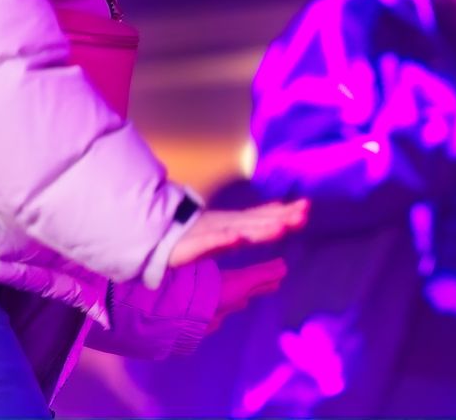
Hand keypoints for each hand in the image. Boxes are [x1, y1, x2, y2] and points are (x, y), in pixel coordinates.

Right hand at [167, 199, 308, 269]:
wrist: (149, 236)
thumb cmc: (190, 233)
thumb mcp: (226, 228)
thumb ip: (252, 221)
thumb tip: (279, 209)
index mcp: (232, 224)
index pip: (262, 218)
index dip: (283, 214)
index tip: (306, 209)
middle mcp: (223, 226)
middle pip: (256, 222)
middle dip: (280, 218)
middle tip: (304, 213)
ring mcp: (207, 234)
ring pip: (237, 232)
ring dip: (259, 230)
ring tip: (280, 229)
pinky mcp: (189, 246)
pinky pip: (207, 243)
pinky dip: (222, 239)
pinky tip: (236, 238)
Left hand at [207, 258, 288, 332]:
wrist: (191, 305)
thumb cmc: (219, 290)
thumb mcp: (245, 280)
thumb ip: (263, 274)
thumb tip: (284, 266)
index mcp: (238, 279)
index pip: (259, 276)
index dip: (269, 275)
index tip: (281, 270)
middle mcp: (230, 287)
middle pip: (250, 286)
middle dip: (260, 285)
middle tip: (275, 284)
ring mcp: (221, 301)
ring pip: (239, 296)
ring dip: (247, 295)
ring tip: (250, 298)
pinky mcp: (213, 315)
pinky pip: (228, 309)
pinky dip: (235, 306)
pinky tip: (234, 308)